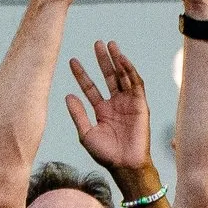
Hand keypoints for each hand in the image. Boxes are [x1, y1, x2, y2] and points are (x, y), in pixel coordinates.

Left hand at [67, 40, 152, 174]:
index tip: (72, 60)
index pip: (90, 87)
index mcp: (102, 110)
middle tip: (97, 43)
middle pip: (108, 77)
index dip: (82, 74)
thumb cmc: (105, 154)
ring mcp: (128, 103)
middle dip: (103, 60)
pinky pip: (135, 84)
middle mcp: (115, 104)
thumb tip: (68, 95)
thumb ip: (78, 114)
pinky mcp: (140, 104)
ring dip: (117, 60)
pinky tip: (122, 59)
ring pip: (122, 77)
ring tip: (109, 45)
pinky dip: (129, 71)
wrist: (125, 164)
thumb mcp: (86, 133)